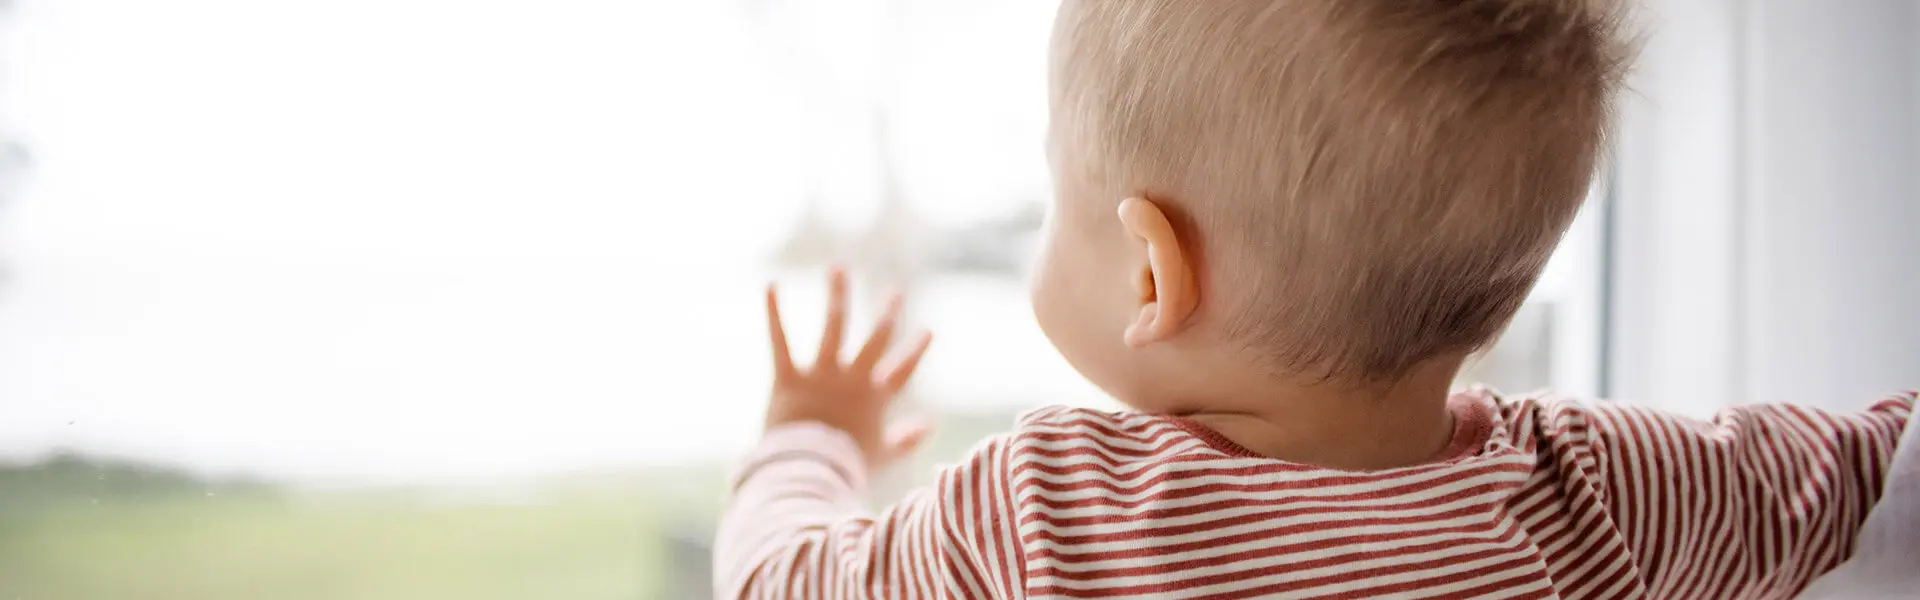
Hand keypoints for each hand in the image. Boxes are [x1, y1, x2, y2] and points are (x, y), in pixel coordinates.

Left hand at [764, 268, 933, 468]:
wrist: (809, 471)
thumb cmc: (847, 467)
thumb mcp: (882, 455)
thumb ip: (907, 439)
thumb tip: (930, 425)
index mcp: (875, 397)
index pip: (903, 369)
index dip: (916, 350)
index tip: (928, 330)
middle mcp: (852, 378)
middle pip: (875, 339)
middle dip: (887, 313)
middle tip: (895, 291)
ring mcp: (821, 375)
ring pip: (833, 326)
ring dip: (838, 295)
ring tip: (839, 269)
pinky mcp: (789, 377)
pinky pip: (780, 340)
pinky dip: (774, 313)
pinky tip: (772, 285)